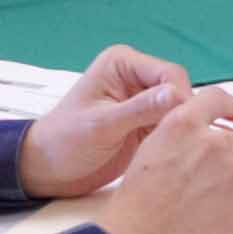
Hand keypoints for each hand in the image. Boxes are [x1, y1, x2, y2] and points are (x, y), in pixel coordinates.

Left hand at [23, 43, 203, 196]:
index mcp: (123, 64)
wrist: (48, 169)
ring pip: (180, 110)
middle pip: (180, 90)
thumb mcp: (102, 125)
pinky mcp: (146, 123)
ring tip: (181, 151)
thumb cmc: (65, 142)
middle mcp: (136, 76)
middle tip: (183, 144)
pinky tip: (175, 155)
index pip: (169, 73)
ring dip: (182, 128)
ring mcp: (142, 101)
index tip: (183, 126)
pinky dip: (176, 139)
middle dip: (183, 115)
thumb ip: (140, 109)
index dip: (181, 98)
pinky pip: (173, 126)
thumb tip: (179, 95)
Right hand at [86, 87, 232, 233]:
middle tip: (213, 184)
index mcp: (184, 124)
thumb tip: (209, 137)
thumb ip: (182, 137)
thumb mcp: (151, 152)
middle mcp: (215, 141)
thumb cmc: (137, 206)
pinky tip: (226, 217)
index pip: (218, 99)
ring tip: (216, 204)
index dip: (231, 108)